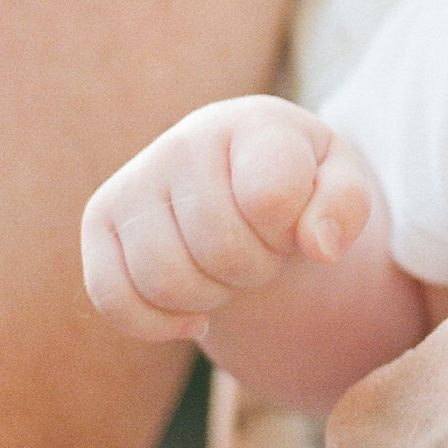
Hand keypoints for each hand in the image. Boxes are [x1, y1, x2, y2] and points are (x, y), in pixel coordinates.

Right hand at [80, 96, 380, 342]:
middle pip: (221, 252)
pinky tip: (193, 310)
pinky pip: (113, 299)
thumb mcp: (340, 184)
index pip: (270, 200)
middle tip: (264, 251)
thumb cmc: (300, 183)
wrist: (242, 181)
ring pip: (165, 282)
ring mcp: (134, 181)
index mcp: (252, 124)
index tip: (296, 223)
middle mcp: (183, 142)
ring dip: (211, 297)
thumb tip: (321, 246)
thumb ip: (347, 206)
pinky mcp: (100, 221)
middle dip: (256, 270)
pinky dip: (158, 324)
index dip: (293, 234)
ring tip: (229, 269)